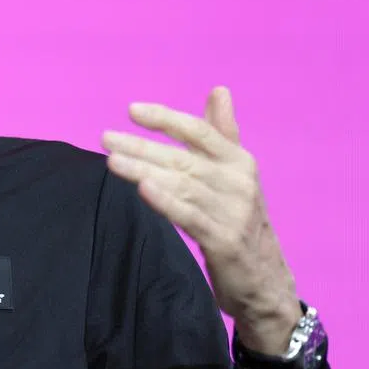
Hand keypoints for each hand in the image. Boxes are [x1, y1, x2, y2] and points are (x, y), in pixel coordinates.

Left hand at [101, 86, 299, 353]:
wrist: (263, 278)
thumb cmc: (240, 219)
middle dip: (141, 146)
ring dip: (144, 170)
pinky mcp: (224, 240)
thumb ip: (222, 133)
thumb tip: (219, 90)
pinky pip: (190, 216)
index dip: (166, 118)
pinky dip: (166, 201)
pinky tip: (143, 188)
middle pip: (182, 158)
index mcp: (239, 161)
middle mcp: (238, 182)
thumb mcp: (235, 174)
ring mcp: (232, 211)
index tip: (131, 110)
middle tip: (105, 138)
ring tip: (112, 161)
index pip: (200, 131)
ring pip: (181, 184)